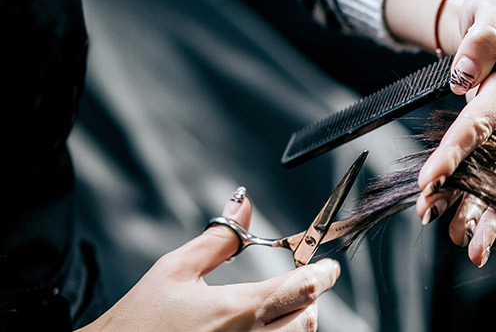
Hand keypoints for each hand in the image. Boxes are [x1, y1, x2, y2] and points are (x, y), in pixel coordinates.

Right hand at [77, 187, 340, 330]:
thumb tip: (243, 204)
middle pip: (308, 320)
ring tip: (276, 310)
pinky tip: (259, 330)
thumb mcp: (174, 269)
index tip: (329, 266)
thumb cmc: (139, 319)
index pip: (301, 288)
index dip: (323, 274)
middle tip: (297, 286)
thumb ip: (218, 238)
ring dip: (296, 323)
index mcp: (235, 310)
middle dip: (308, 299)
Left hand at [386, 0, 495, 266]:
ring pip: (495, 179)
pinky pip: (491, 176)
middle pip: (491, 163)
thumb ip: (482, 40)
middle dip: (466, 196)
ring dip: (473, 209)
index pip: (480, 124)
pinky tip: (462, 227)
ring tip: (455, 239)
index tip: (429, 178)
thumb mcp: (491, 11)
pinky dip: (479, 204)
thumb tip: (463, 74)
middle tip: (435, 219)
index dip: (455, 153)